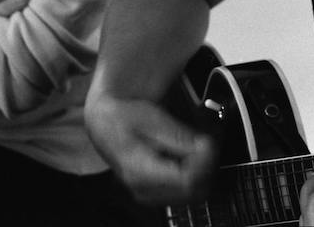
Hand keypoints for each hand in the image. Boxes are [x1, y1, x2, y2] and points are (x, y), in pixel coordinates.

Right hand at [85, 95, 216, 205]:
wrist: (105, 123)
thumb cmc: (123, 118)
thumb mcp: (152, 118)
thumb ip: (178, 136)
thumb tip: (204, 147)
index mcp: (140, 171)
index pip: (187, 181)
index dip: (204, 163)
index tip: (208, 144)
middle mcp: (143, 189)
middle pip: (193, 191)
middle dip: (205, 167)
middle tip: (204, 144)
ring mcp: (148, 195)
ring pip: (192, 194)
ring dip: (200, 172)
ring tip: (194, 148)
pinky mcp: (154, 194)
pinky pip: (184, 193)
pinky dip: (192, 176)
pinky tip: (186, 157)